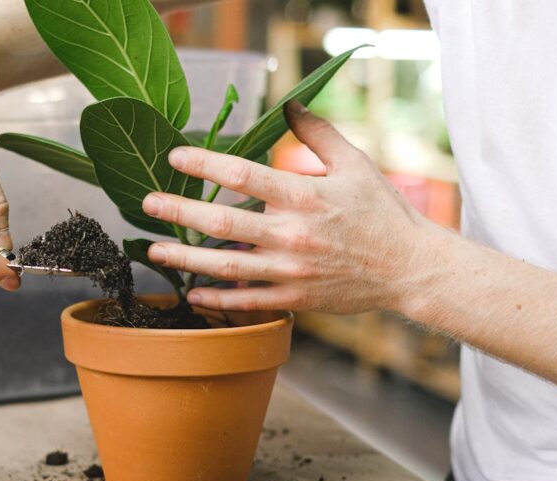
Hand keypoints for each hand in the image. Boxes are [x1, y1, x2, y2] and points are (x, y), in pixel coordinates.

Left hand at [140, 101, 435, 312]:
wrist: (409, 268)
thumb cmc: (381, 212)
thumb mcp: (354, 164)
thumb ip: (318, 134)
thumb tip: (288, 105)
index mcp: (304, 196)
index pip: (242, 174)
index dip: (203, 164)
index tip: (175, 157)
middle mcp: (292, 234)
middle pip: (221, 222)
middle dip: (178, 211)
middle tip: (147, 203)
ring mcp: (291, 270)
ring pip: (225, 265)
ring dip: (185, 258)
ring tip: (153, 248)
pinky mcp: (295, 297)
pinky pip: (247, 300)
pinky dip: (216, 297)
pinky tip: (192, 290)